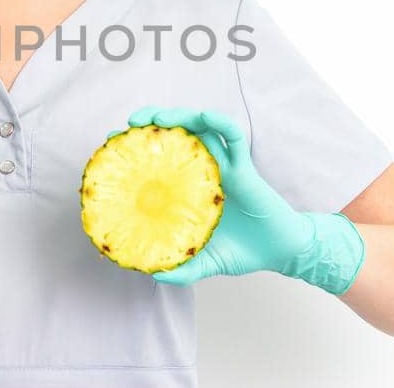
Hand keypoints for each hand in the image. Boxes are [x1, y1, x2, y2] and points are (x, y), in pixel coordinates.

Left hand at [123, 106, 366, 294]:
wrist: (279, 253)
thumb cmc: (242, 252)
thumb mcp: (205, 263)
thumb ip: (183, 269)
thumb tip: (154, 276)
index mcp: (189, 189)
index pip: (160, 158)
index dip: (138, 148)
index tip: (114, 145)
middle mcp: (204, 171)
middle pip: (177, 134)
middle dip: (153, 121)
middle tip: (131, 124)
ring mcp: (224, 165)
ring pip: (201, 128)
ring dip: (179, 116)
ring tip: (157, 118)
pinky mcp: (244, 166)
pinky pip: (234, 137)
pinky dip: (220, 122)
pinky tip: (204, 118)